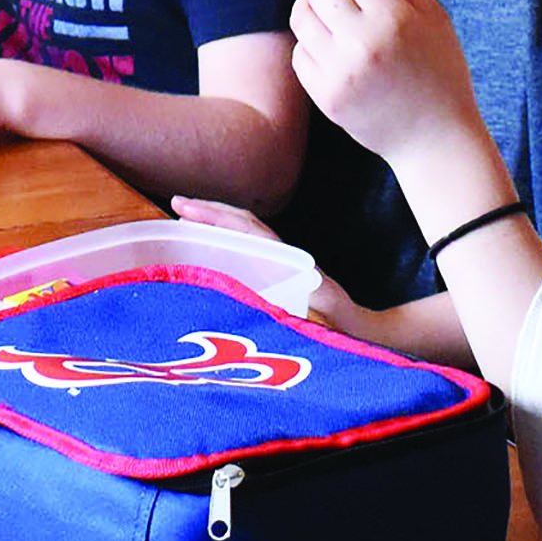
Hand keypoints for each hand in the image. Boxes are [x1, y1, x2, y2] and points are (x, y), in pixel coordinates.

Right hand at [170, 195, 358, 328]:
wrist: (365, 334)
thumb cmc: (348, 328)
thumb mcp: (336, 312)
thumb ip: (324, 296)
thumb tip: (310, 280)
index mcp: (290, 261)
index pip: (249, 230)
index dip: (217, 217)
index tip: (186, 209)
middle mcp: (283, 258)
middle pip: (243, 224)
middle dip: (210, 212)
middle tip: (176, 206)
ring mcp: (279, 266)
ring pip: (243, 236)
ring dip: (216, 225)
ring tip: (184, 223)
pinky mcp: (277, 279)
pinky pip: (245, 254)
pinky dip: (223, 244)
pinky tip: (206, 253)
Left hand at [289, 0, 483, 167]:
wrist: (434, 138)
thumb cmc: (441, 73)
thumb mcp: (435, 18)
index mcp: (393, 18)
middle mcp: (362, 42)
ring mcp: (339, 71)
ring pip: (301, 17)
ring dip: (309, 3)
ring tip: (325, 6)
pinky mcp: (324, 96)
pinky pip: (299, 53)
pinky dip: (309, 41)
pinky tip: (328, 42)